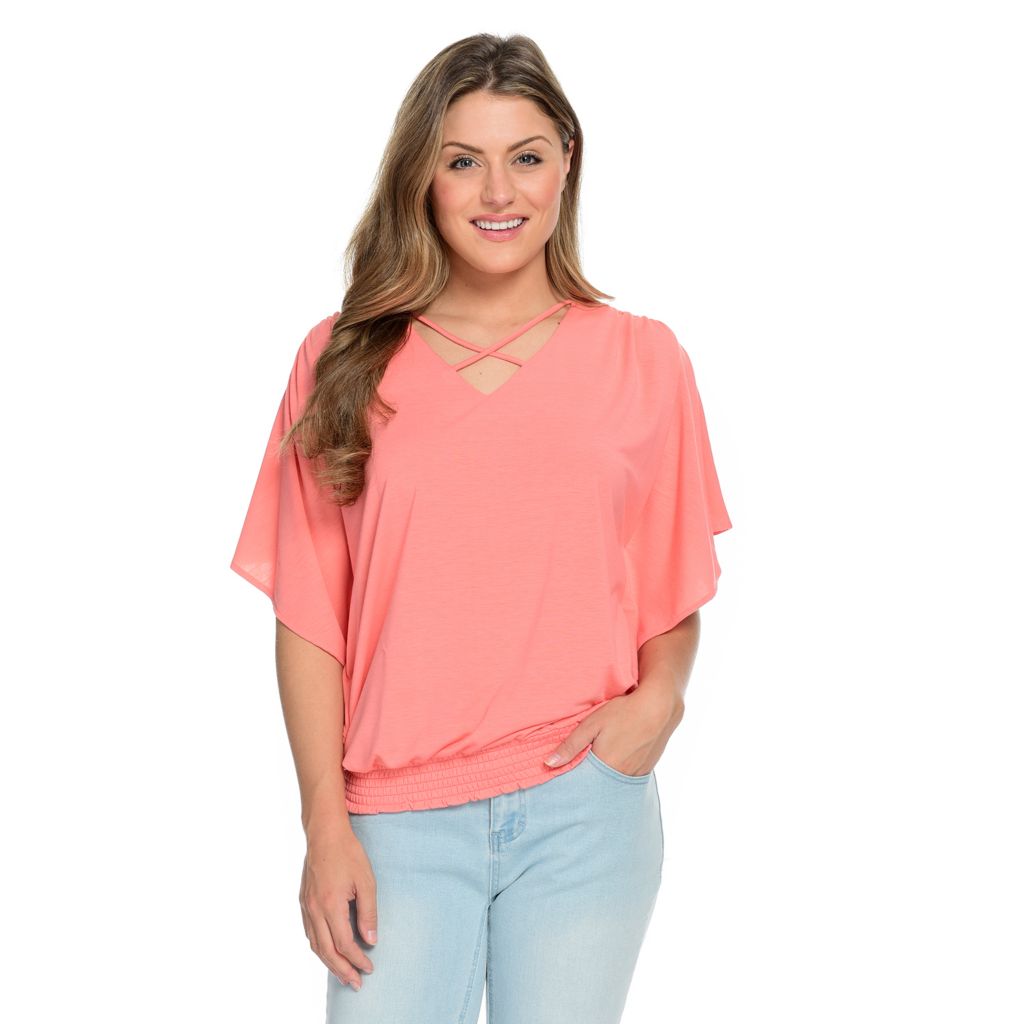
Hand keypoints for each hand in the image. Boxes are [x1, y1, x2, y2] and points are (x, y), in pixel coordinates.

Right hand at [300, 824, 376, 990]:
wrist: (325, 833)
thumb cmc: (348, 853)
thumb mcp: (366, 881)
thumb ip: (368, 912)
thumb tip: (370, 940)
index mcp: (331, 905)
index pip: (345, 943)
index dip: (358, 959)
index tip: (370, 967)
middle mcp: (315, 909)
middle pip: (327, 950)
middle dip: (342, 970)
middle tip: (356, 983)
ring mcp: (306, 906)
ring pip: (315, 944)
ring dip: (329, 962)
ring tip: (343, 974)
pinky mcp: (304, 901)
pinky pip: (309, 932)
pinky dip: (319, 947)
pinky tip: (328, 951)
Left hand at [543, 682, 683, 775]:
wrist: (660, 706)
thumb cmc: (624, 712)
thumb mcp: (592, 724)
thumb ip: (570, 746)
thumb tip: (548, 764)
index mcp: (605, 767)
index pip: (583, 785)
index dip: (573, 784)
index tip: (564, 782)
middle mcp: (622, 776)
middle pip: (599, 786)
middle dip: (589, 782)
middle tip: (581, 773)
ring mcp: (637, 774)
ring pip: (614, 782)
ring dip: (605, 777)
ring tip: (601, 762)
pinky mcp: (647, 768)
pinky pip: (628, 776)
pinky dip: (620, 771)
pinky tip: (618, 757)